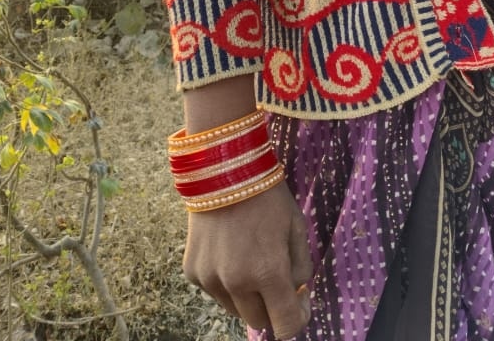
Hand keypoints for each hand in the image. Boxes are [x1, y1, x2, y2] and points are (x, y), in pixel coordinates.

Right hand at [183, 178, 313, 339]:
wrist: (223, 169)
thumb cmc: (267, 196)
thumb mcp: (296, 227)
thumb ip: (301, 268)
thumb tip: (295, 293)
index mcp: (268, 272)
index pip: (286, 327)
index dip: (297, 317)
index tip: (300, 298)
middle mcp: (236, 283)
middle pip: (259, 322)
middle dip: (272, 306)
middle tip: (277, 278)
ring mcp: (210, 280)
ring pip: (235, 309)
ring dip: (248, 296)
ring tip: (251, 258)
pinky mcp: (192, 273)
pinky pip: (215, 292)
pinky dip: (226, 282)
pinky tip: (230, 251)